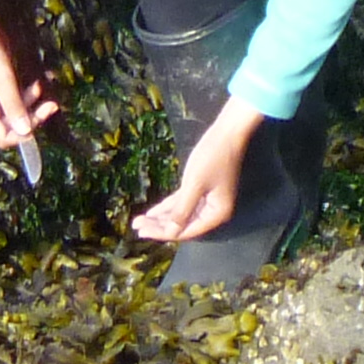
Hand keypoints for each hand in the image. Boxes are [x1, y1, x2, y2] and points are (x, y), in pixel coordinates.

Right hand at [0, 0, 58, 154]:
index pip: (6, 138)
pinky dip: (21, 90)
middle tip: (51, 98)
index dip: (28, 131)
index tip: (48, 111)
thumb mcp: (3, 77)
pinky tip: (34, 78)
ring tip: (42, 80)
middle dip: (32, 111)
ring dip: (29, 99)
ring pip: (10, 110)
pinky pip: (6, 97)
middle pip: (9, 124)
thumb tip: (26, 133)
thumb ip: (15, 106)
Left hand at [130, 98, 265, 244]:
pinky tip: (153, 211)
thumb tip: (170, 233)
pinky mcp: (202, 189)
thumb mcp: (195, 185)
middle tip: (136, 226)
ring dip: (161, 217)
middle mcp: (213, 212)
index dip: (163, 232)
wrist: (227, 131)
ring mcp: (208, 200)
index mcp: (216, 214)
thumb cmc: (212, 157)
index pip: (185, 231)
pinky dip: (168, 207)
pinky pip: (183, 202)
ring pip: (181, 214)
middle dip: (159, 225)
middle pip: (182, 224)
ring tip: (140, 221)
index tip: (142, 231)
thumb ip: (182, 211)